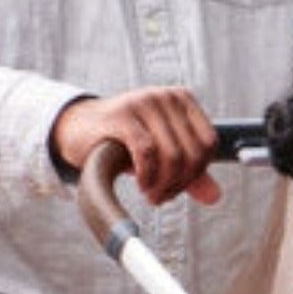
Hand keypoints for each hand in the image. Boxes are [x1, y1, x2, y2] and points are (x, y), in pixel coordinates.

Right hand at [53, 88, 220, 205]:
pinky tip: (142, 183)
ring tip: (151, 193)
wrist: (78, 129)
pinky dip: (148, 175)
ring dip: (164, 184)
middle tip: (160, 196)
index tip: (177, 187)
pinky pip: (148, 152)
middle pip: (193, 153)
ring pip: (173, 155)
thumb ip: (189, 173)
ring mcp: (144, 102)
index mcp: (182, 100)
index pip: (209, 144)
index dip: (197, 173)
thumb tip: (214, 197)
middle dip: (179, 183)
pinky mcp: (122, 115)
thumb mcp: (161, 154)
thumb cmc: (122, 140)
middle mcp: (166, 97)